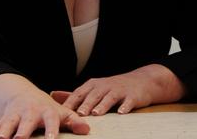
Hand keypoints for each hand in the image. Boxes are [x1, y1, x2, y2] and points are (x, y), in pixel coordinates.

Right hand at [0, 85, 87, 138]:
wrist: (25, 96)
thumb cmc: (47, 109)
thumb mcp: (62, 113)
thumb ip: (73, 121)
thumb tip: (87, 130)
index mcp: (47, 111)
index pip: (51, 120)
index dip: (52, 129)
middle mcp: (30, 112)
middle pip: (27, 121)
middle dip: (23, 130)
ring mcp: (15, 115)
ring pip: (9, 123)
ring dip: (4, 131)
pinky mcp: (2, 119)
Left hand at [52, 64, 185, 115]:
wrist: (142, 81)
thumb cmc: (114, 88)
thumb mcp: (95, 88)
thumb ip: (76, 94)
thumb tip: (54, 95)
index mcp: (94, 85)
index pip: (80, 93)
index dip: (71, 103)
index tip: (61, 113)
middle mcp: (106, 86)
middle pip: (94, 95)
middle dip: (86, 104)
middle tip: (79, 114)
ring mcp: (120, 90)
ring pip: (110, 97)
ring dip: (103, 105)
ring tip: (97, 113)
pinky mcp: (133, 95)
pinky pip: (129, 101)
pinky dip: (125, 106)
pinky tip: (121, 112)